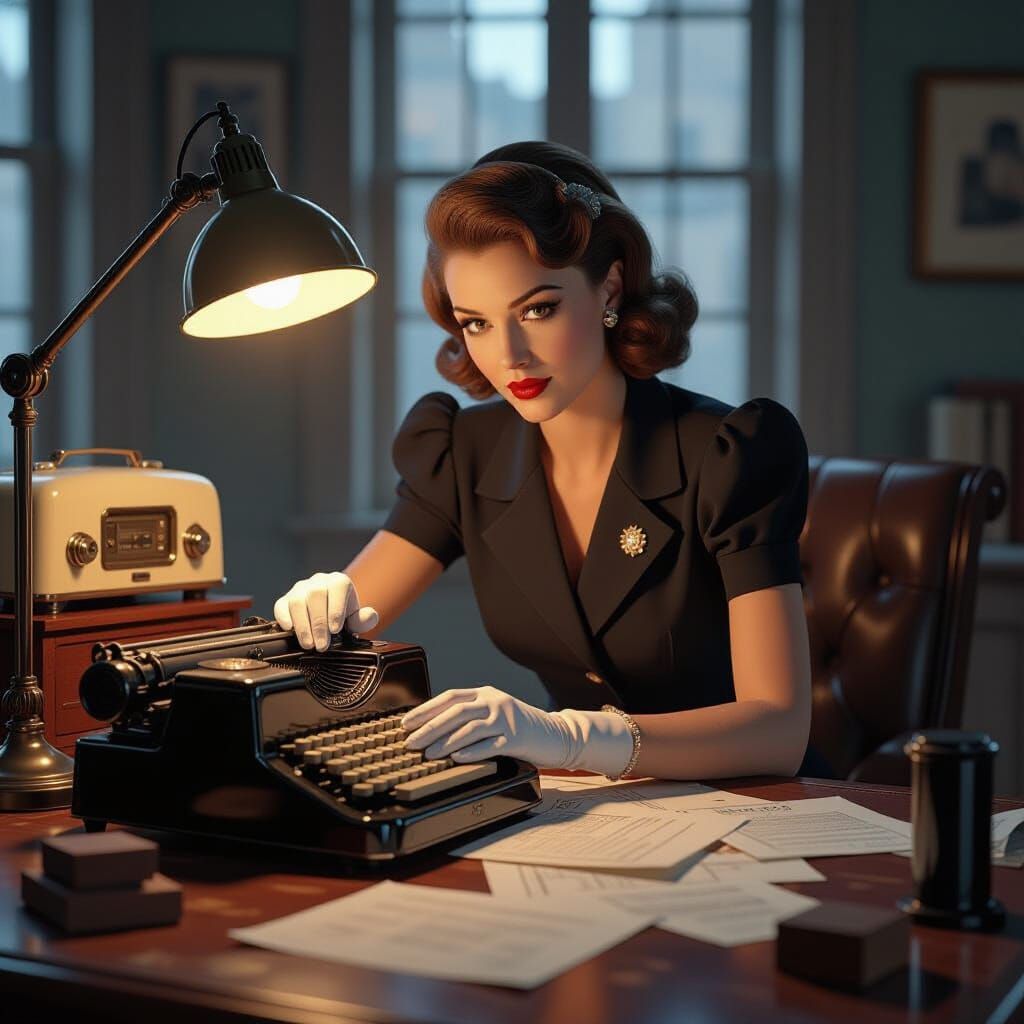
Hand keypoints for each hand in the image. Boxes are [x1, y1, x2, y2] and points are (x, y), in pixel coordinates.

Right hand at [273, 571, 378, 651]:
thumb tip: (369, 616)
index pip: (337, 588)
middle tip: (322, 645)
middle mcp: (318, 581)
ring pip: (298, 601)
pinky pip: (281, 605)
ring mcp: (300, 589)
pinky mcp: (285, 599)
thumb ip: (365, 619)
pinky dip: (284, 617)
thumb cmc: (343, 617)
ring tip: (309, 644)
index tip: (335, 630)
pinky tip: (290, 629)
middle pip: (316, 596)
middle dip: (318, 624)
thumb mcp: (356, 620)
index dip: (336, 609)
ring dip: (302, 625)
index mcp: (339, 582)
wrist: (327, 617)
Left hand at [400, 685, 634, 776]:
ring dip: (445, 741)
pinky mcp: (516, 737)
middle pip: (456, 712)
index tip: (407, 722)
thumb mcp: (495, 714)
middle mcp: (495, 702)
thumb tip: (434, 727)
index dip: (426, 709)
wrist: (558, 735)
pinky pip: (489, 744)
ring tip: (428, 753)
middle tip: (410, 741)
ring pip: (469, 727)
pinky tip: (456, 757)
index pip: (450, 697)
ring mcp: (506, 718)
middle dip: (429, 727)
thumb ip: (471, 716)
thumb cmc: (522, 728)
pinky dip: (471, 751)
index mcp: (486, 693)